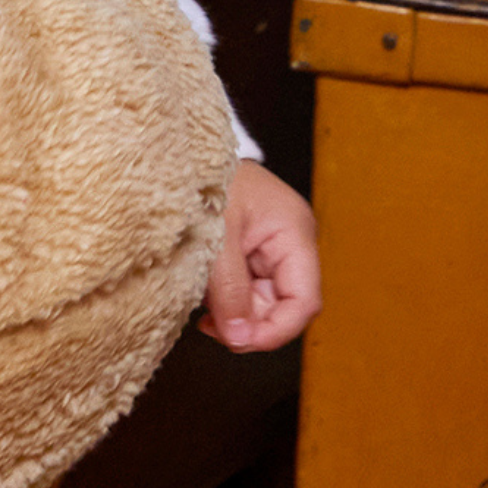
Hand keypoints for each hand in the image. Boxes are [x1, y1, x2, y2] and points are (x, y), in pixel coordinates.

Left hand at [199, 159, 320, 351]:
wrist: (183, 146)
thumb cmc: (205, 176)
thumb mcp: (215, 235)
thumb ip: (229, 289)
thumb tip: (238, 338)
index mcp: (294, 232)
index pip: (303, 301)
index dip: (276, 330)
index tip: (238, 340)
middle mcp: (290, 242)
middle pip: (283, 306)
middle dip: (249, 323)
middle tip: (210, 326)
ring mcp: (272, 247)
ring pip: (263, 302)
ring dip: (235, 313)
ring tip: (202, 307)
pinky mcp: (252, 249)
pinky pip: (248, 288)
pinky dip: (228, 299)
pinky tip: (205, 299)